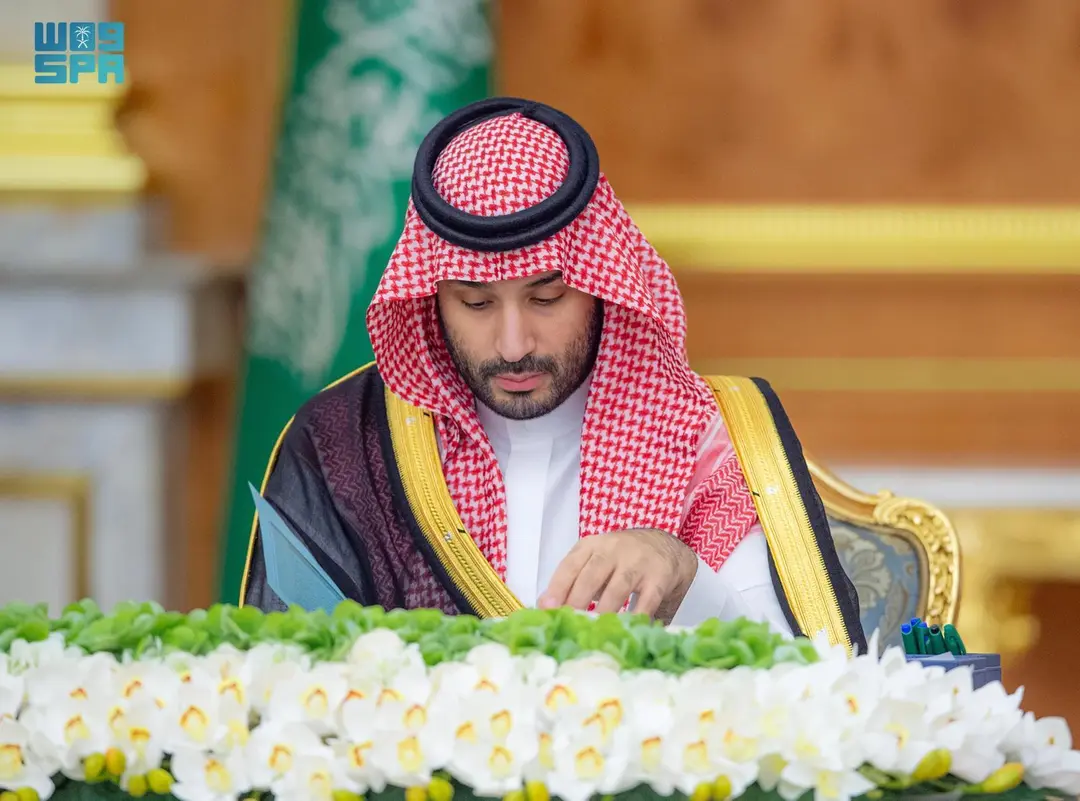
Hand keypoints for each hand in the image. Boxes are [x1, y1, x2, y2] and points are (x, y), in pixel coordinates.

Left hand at [537, 529, 697, 621]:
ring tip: (592, 631)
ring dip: (603, 610)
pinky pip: (647, 599)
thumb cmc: (623, 558)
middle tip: (567, 623)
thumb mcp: (596, 560)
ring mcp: (637, 562)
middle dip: (577, 600)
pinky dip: (636, 616)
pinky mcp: (659, 576)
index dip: (558, 586)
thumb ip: (574, 580)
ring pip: (617, 588)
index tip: (547, 608)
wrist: (668, 546)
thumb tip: (545, 606)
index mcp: (592, 545)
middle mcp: (613, 550)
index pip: (571, 564)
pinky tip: (627, 630)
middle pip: (592, 575)